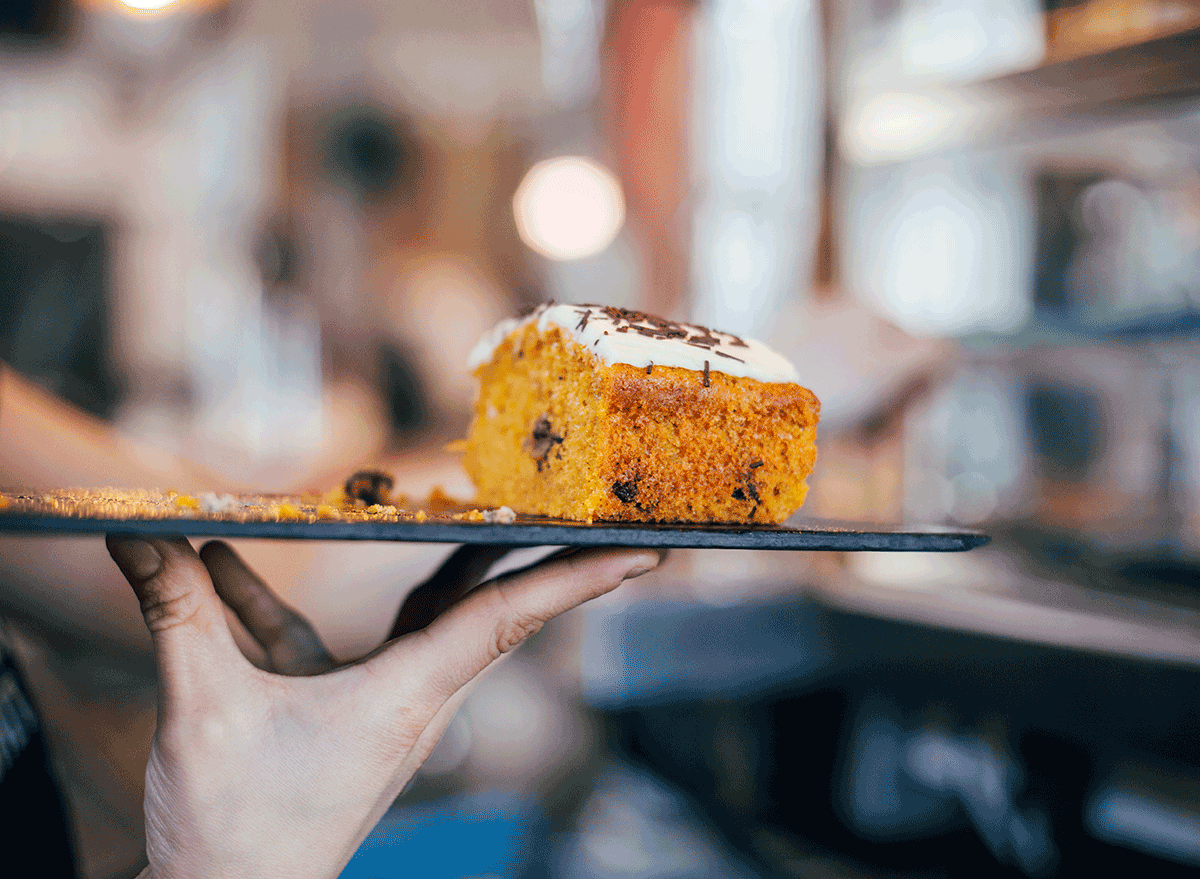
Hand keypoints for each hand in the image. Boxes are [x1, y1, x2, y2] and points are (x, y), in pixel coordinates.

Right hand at [106, 536, 661, 878]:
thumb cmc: (233, 831)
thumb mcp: (205, 710)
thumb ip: (177, 615)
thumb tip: (135, 536)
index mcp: (409, 694)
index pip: (512, 617)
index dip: (577, 577)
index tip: (644, 553)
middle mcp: (412, 698)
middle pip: (491, 609)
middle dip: (538, 558)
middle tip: (584, 510)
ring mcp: (376, 708)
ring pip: (422, 620)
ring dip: (431, 565)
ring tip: (449, 504)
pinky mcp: (333, 716)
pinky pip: (323, 644)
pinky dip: (281, 605)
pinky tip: (222, 566)